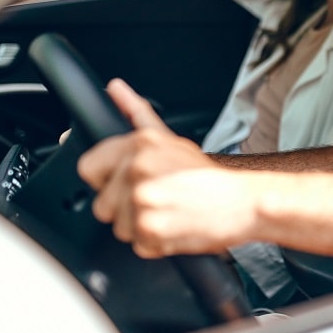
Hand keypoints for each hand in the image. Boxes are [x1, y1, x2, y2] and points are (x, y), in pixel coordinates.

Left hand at [77, 79, 254, 257]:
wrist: (244, 202)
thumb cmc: (209, 176)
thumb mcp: (170, 138)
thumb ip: (136, 113)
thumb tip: (115, 88)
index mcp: (140, 143)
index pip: (87, 168)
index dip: (106, 180)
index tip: (127, 183)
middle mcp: (138, 168)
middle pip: (102, 204)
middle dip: (126, 209)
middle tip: (159, 200)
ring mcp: (142, 199)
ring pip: (118, 228)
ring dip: (142, 228)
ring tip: (170, 214)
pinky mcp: (149, 229)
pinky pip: (137, 245)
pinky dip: (156, 244)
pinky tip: (175, 227)